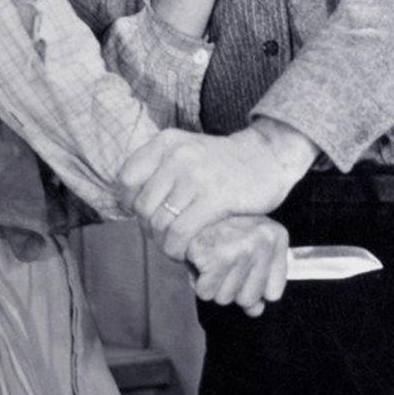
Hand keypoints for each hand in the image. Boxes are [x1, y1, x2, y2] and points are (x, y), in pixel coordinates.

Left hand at [118, 119, 316, 259]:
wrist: (267, 157)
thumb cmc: (222, 163)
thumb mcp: (186, 151)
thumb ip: (159, 170)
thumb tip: (127, 203)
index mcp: (166, 142)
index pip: (126, 179)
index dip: (131, 204)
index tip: (147, 214)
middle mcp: (178, 155)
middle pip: (142, 205)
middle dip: (150, 229)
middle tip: (164, 237)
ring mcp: (196, 175)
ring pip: (159, 222)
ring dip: (163, 243)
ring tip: (175, 246)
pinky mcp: (215, 197)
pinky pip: (181, 232)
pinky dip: (177, 249)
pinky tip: (185, 252)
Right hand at [184, 215, 288, 315]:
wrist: (193, 198)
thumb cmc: (220, 223)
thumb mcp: (248, 243)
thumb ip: (257, 279)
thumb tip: (255, 311)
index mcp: (275, 236)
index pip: (272, 293)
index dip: (252, 286)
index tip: (242, 269)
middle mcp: (262, 242)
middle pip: (248, 299)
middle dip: (230, 286)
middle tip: (221, 262)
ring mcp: (239, 248)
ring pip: (225, 297)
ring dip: (213, 284)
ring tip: (209, 258)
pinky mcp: (212, 254)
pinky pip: (206, 291)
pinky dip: (197, 280)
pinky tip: (198, 259)